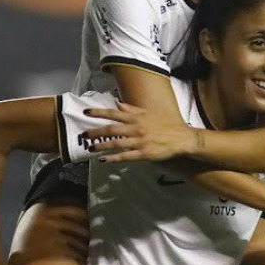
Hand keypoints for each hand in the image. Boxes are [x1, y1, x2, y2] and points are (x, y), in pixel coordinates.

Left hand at [82, 102, 197, 162]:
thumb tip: (117, 103)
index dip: (99, 113)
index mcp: (136, 117)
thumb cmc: (165, 124)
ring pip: (117, 143)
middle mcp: (136, 128)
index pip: (114, 113)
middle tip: (83, 135)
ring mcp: (140, 141)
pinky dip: (114, 158)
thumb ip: (131, 109)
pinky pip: (126, 156)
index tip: (86, 112)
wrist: (181, 138)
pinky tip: (104, 160)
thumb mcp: (148, 113)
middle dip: (96, 131)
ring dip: (102, 146)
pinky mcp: (144, 154)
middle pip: (112, 129)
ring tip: (91, 148)